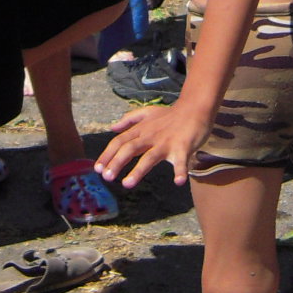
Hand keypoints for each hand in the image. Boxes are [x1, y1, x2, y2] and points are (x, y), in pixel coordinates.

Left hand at [94, 99, 212, 188]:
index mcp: (141, 130)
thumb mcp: (148, 112)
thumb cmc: (171, 115)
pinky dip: (180, 171)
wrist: (195, 108)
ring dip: (138, 171)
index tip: (97, 168)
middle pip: (130, 148)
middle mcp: (151, 136)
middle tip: (106, 178)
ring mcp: (166, 142)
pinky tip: (178, 182)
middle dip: (116, 162)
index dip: (107, 154)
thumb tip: (112, 128)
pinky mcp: (183, 147)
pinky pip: (181, 161)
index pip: (120, 142)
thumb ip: (129, 119)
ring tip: (127, 184)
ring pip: (149, 157)